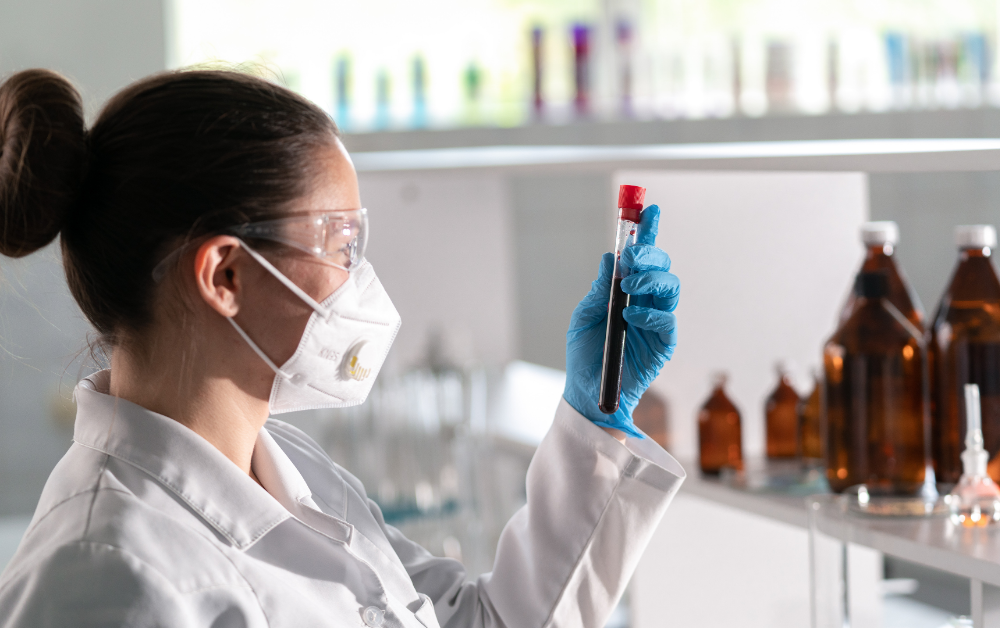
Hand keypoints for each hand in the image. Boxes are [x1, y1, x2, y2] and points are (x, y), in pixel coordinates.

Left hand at [563, 204, 679, 437]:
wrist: (588, 392)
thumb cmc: (585, 356)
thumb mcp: (583, 317)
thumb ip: (599, 289)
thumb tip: (609, 257)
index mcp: (626, 292)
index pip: (642, 257)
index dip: (647, 232)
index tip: (646, 209)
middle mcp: (646, 302)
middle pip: (662, 266)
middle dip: (650, 253)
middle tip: (630, 258)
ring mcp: (657, 321)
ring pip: (671, 286)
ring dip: (651, 279)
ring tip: (629, 286)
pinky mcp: (663, 343)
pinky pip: (667, 319)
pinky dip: (650, 312)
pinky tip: (631, 316)